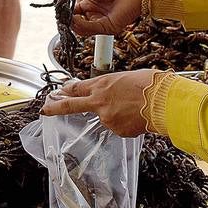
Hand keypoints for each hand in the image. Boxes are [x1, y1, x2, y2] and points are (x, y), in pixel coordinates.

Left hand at [40, 68, 159, 136]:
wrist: (163, 101)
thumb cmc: (150, 84)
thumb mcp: (126, 78)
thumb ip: (112, 86)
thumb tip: (110, 93)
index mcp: (101, 84)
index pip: (77, 88)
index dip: (66, 90)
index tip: (58, 92)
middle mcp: (99, 101)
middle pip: (71, 105)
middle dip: (55, 106)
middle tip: (44, 108)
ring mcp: (106, 118)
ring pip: (106, 117)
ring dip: (116, 114)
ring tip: (136, 107)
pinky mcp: (117, 130)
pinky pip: (119, 127)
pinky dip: (126, 123)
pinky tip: (138, 117)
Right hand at [63, 0, 146, 35]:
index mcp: (90, 5)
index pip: (73, 12)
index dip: (64, 10)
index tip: (58, 5)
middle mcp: (94, 15)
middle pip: (75, 22)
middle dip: (66, 19)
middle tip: (60, 14)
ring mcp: (100, 22)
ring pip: (81, 29)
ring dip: (72, 23)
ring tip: (66, 16)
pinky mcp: (108, 27)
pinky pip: (91, 29)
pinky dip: (81, 25)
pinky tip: (75, 19)